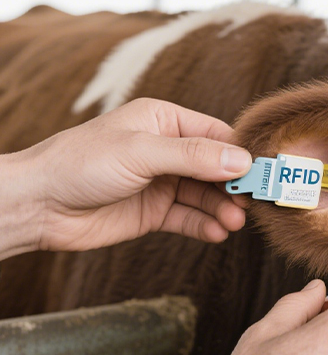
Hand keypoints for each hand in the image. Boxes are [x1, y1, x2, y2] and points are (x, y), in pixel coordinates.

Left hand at [2, 98, 251, 256]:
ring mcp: (161, 182)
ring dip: (223, 209)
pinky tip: (216, 233)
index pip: (217, 134)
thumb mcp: (141, 152)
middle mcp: (166, 150)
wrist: (37, 206)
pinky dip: (205, 225)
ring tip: (234, 222)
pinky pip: (189, 218)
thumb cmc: (79, 164)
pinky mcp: (153, 212)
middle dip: (235, 186)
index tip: (263, 174)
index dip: (241, 154)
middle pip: (216, 168)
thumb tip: (241, 161)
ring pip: (206, 195)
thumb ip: (194, 156)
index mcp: (164, 121)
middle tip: (254, 203)